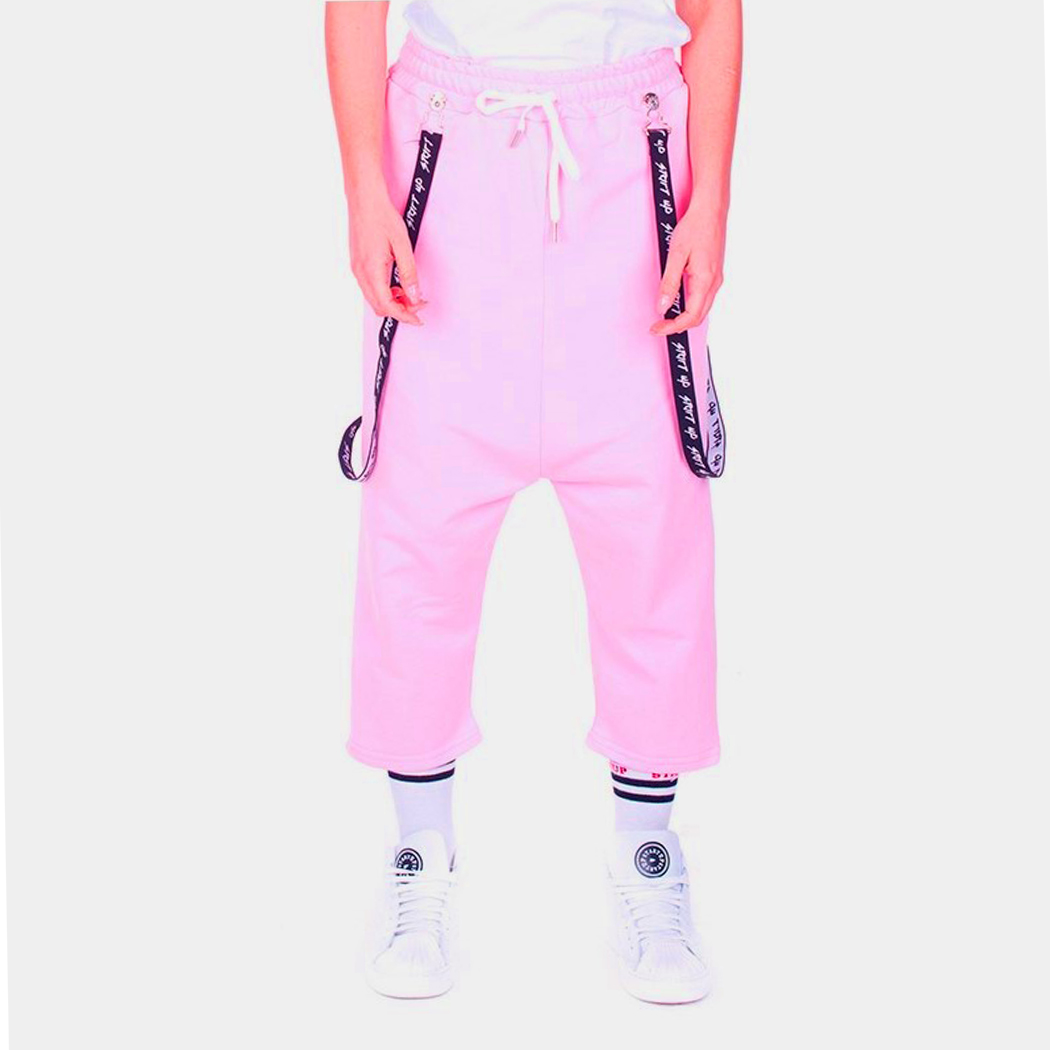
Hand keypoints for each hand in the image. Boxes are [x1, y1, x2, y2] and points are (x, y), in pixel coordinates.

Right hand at [348, 185, 426, 325]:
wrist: (364, 198)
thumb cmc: (383, 217)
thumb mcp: (402, 246)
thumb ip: (409, 274)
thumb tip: (415, 297)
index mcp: (371, 271)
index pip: (387, 305)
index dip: (405, 316)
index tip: (419, 318)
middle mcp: (360, 273)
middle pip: (379, 306)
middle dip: (400, 310)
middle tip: (419, 304)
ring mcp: (356, 269)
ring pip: (374, 299)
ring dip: (392, 302)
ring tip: (410, 293)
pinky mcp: (357, 264)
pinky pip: (370, 288)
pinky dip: (384, 292)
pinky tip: (396, 284)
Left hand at [651, 206, 725, 335]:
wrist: (711, 209)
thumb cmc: (695, 227)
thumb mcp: (676, 255)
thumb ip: (669, 283)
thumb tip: (663, 306)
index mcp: (705, 281)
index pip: (690, 317)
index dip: (672, 327)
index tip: (657, 328)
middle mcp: (714, 283)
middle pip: (697, 317)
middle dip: (677, 326)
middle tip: (658, 326)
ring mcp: (716, 279)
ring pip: (701, 309)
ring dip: (684, 318)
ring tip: (666, 318)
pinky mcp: (714, 274)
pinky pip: (703, 298)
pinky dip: (691, 307)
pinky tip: (679, 303)